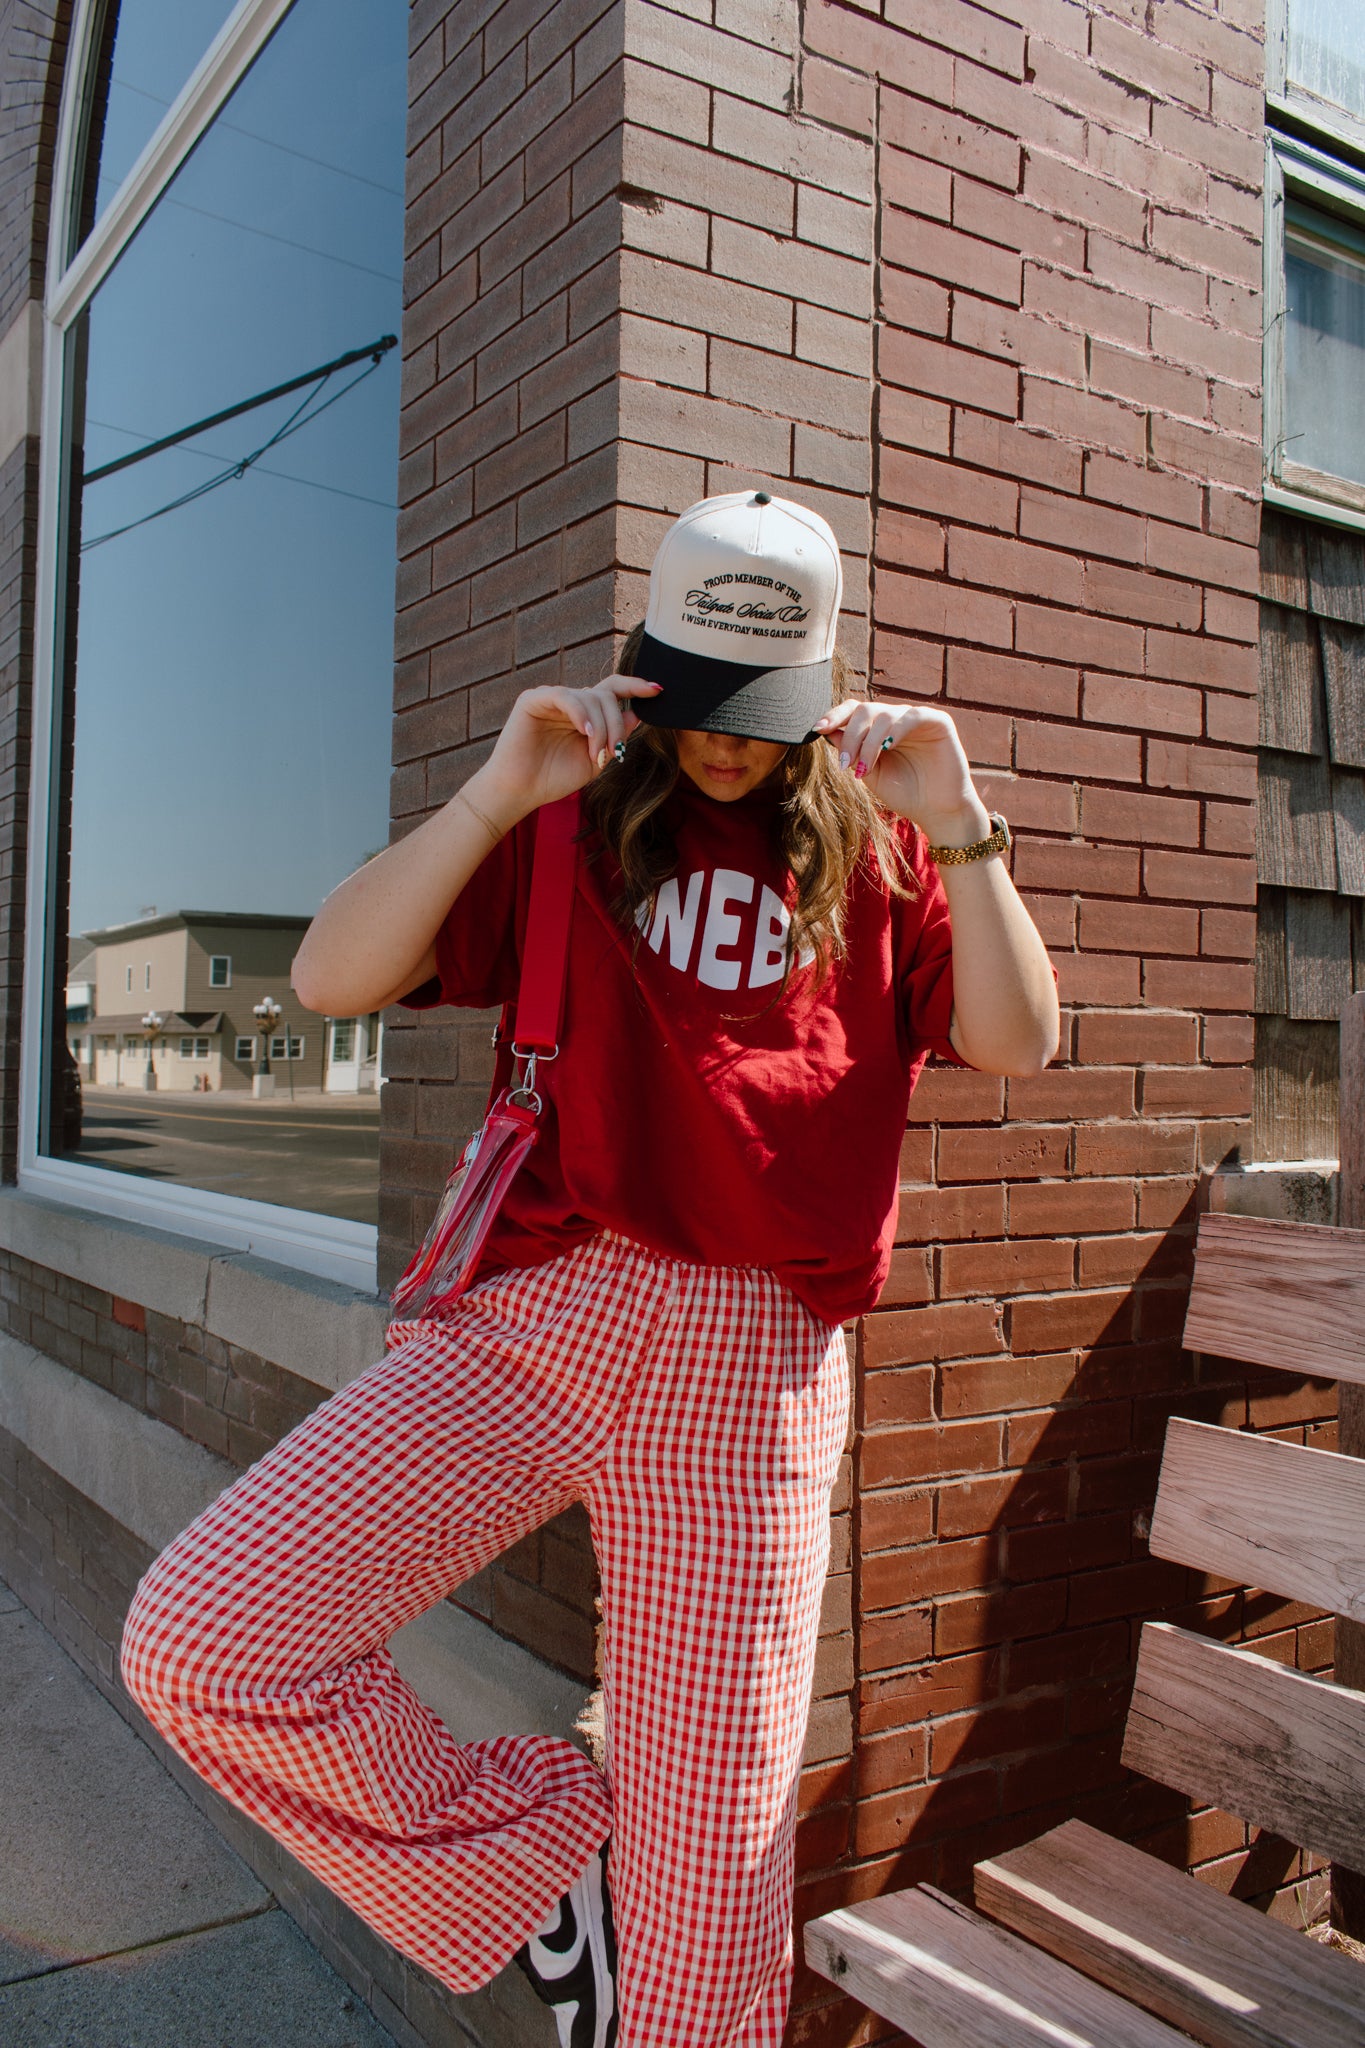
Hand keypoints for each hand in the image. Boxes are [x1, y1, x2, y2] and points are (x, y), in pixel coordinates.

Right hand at [476, 674, 663, 824]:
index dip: (635, 686)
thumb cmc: (554, 778)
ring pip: (589, 697)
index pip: (613, 690)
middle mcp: (570, 702)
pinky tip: (585, 732)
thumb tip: (637, 713)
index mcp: (585, 714)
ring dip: (601, 726)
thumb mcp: (596, 761)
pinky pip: (565, 696)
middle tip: (615, 751)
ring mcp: (552, 699)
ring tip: (596, 753)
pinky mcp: (533, 700)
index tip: (658, 690)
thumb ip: (616, 738)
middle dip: (617, 723)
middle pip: (606, 696)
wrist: (522, 792)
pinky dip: (580, 714)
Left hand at [813, 700, 987, 844]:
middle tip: (844, 764)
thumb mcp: (869, 773)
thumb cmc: (905, 794)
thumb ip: (851, 752)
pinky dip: (894, 731)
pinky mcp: (938, 722)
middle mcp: (897, 719)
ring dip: (868, 742)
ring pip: (884, 714)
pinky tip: (888, 749)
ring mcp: (917, 718)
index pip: (855, 710)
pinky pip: (911, 716)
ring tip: (863, 769)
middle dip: (850, 737)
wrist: (937, 812)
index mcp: (880, 729)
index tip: (817, 728)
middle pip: (865, 710)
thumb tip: (825, 729)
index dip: (835, 715)